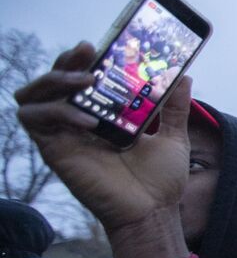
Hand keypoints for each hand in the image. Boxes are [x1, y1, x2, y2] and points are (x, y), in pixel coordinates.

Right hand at [16, 43, 191, 237]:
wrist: (154, 212)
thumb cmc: (160, 180)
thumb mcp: (174, 136)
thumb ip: (175, 107)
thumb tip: (183, 75)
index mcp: (102, 115)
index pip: (81, 78)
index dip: (82, 59)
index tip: (98, 45)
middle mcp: (77, 122)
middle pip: (52, 80)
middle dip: (66, 62)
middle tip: (89, 52)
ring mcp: (63, 135)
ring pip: (33, 95)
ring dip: (54, 80)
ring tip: (86, 81)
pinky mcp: (55, 150)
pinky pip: (36, 120)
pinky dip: (56, 112)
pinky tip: (87, 121)